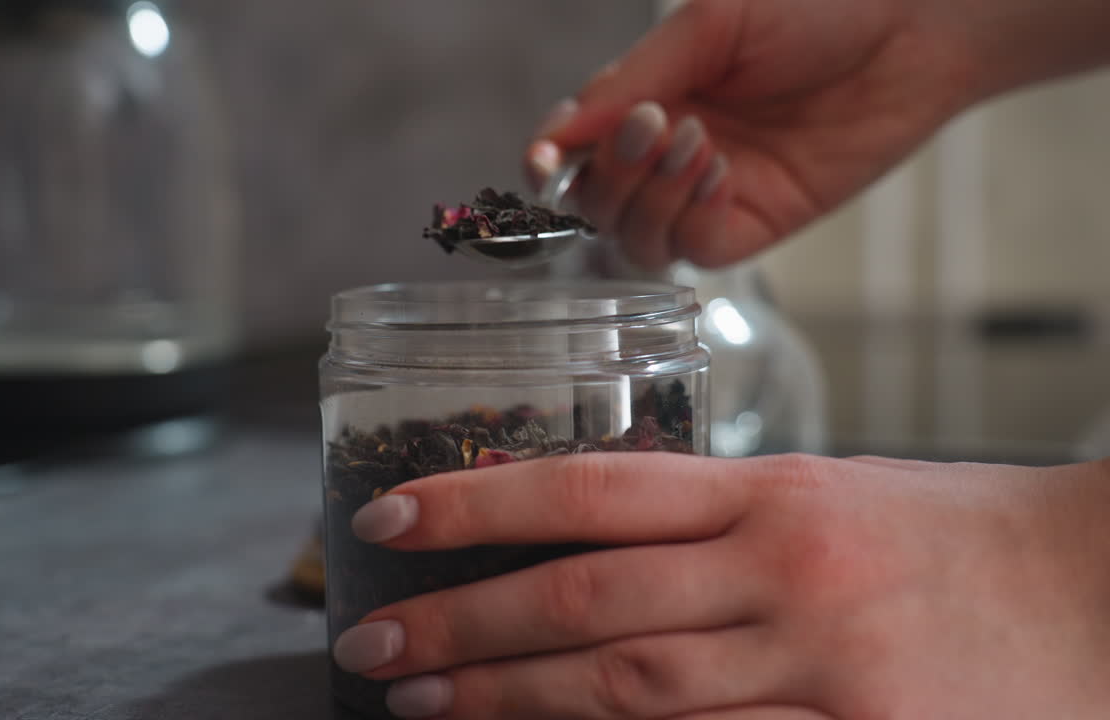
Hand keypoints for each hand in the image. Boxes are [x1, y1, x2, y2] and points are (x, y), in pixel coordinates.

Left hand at [334, 452, 1109, 718]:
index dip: (477, 503)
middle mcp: (782, 572)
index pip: (591, 489)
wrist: (1097, 593)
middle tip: (372, 642)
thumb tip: (581, 546)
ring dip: (513, 698)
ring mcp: (818, 669)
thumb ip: (711, 524)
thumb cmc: (951, 538)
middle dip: (464, 623)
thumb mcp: (826, 497)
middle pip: (587, 598)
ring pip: (630, 687)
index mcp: (771, 493)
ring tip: (422, 702)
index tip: (389, 519)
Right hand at [524, 0, 980, 269]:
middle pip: (596, 198)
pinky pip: (692, 249)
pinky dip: (690, 217)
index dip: (550, 159)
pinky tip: (720, 173)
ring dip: (648, 197)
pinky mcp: (753, 222)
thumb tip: (561, 132)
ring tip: (696, 144)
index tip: (545, 159)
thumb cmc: (817, 6)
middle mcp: (669, 151)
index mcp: (649, 96)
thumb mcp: (709, 23)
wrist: (913, 27)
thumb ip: (631, 79)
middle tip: (656, 125)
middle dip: (611, 170)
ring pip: (634, 235)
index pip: (574, 146)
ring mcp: (709, 192)